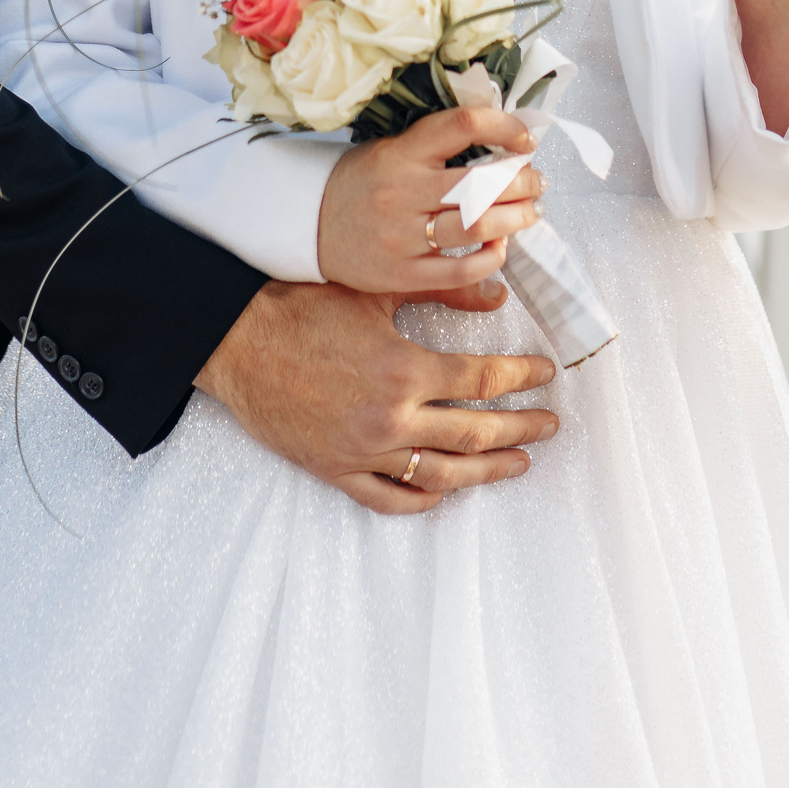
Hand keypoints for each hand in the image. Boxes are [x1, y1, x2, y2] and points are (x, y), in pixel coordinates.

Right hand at [194, 280, 558, 515]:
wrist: (240, 340)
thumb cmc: (302, 306)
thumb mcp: (376, 287)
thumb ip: (440, 290)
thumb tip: (496, 292)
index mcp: (404, 370)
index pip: (483, 382)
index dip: (522, 378)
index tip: (544, 374)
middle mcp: (391, 418)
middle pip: (475, 434)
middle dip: (521, 429)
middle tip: (549, 425)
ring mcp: (364, 451)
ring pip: (441, 476)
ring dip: (486, 472)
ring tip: (517, 463)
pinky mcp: (336, 470)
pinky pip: (390, 499)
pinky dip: (423, 500)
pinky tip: (445, 492)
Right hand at [316, 107, 543, 294]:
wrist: (308, 225)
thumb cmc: (360, 182)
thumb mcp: (391, 150)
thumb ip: (439, 147)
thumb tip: (502, 139)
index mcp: (402, 152)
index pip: (462, 125)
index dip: (504, 126)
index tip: (525, 137)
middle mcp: (403, 190)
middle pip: (480, 182)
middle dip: (522, 180)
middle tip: (536, 180)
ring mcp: (403, 235)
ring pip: (477, 226)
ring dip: (516, 218)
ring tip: (530, 211)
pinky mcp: (402, 273)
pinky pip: (460, 271)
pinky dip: (491, 259)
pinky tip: (501, 247)